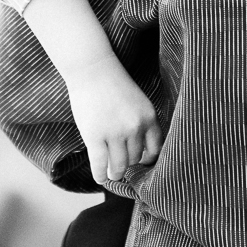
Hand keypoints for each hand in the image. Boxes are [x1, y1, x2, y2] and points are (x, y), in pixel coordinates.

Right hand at [62, 55, 162, 187]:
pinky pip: (100, 164)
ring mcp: (115, 133)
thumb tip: (139, 153)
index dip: (146, 160)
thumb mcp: (138, 102)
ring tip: (111, 175)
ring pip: (119, 165)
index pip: (155, 150)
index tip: (139, 163)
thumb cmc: (113, 84)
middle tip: (120, 167)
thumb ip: (142, 123)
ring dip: (115, 173)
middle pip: (134, 158)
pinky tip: (100, 178)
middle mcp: (135, 127)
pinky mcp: (95, 136)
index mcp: (149, 117)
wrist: (92, 69)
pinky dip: (100, 175)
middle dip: (127, 164)